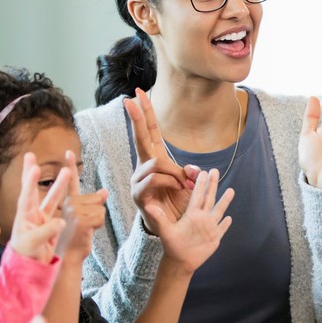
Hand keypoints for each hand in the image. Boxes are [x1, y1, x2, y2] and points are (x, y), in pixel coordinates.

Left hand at [8, 153, 68, 262]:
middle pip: (33, 189)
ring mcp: (42, 218)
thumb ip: (46, 231)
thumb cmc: (26, 255)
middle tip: (31, 155)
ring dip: (60, 184)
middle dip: (33, 173)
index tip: (33, 167)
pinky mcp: (51, 225)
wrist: (30, 268)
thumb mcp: (33, 243)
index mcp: (24, 216)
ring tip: (68, 171)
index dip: (30, 181)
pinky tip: (78, 195)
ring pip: (52, 197)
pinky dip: (69, 202)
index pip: (26, 195)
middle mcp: (32, 213)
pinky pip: (61, 210)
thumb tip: (62, 222)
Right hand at [57, 150, 107, 261]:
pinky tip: (87, 233)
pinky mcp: (80, 219)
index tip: (68, 151)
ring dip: (97, 221)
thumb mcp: (85, 219)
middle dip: (96, 214)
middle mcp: (68, 203)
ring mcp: (73, 211)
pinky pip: (101, 216)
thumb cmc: (75, 240)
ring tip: (84, 230)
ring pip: (100, 208)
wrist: (68, 257)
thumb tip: (105, 191)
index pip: (71, 182)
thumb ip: (92, 203)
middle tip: (83, 227)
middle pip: (97, 199)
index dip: (70, 166)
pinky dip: (98, 226)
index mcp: (67, 202)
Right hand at [127, 88, 198, 234]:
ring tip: (184, 185)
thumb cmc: (180, 204)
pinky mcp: (138, 193)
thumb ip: (190, 173)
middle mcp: (144, 166)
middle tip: (129, 98)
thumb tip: (192, 170)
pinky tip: (178, 188)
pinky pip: (154, 179)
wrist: (175, 228)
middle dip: (137, 117)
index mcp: (155, 159)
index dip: (145, 113)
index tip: (137, 93)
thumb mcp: (190, 185)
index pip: (150, 131)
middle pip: (140, 137)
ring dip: (174, 173)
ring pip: (156, 163)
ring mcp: (139, 179)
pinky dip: (170, 182)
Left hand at [147, 169, 233, 274]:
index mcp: (191, 214)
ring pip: (219, 211)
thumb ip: (159, 217)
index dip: (200, 184)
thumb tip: (148, 205)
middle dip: (213, 185)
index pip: (197, 195)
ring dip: (225, 201)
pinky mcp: (214, 238)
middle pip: (209, 198)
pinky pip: (222, 228)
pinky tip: (230, 218)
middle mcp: (201, 218)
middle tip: (215, 170)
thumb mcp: (166, 230)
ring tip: (231, 190)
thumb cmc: (172, 245)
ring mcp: (209, 227)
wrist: (179, 261)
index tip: (202, 171)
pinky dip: (226, 223)